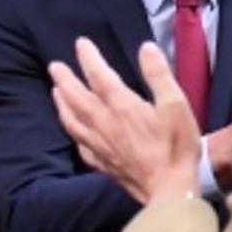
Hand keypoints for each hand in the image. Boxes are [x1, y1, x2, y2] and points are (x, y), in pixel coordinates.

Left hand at [49, 39, 199, 205]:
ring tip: (56, 91)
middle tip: (54, 65)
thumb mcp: (176, 105)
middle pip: (77, 97)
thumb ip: (159, 75)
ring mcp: (99, 144)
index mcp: (121, 106)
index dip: (89, 58)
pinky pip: (79, 142)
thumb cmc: (177, 145)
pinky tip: (73, 128)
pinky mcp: (101, 162)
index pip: (99, 76)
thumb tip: (146, 48)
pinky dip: (72, 130)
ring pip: (72, 119)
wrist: (168, 188)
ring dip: (61, 103)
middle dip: (65, 79)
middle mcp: (103, 123)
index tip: (80, 43)